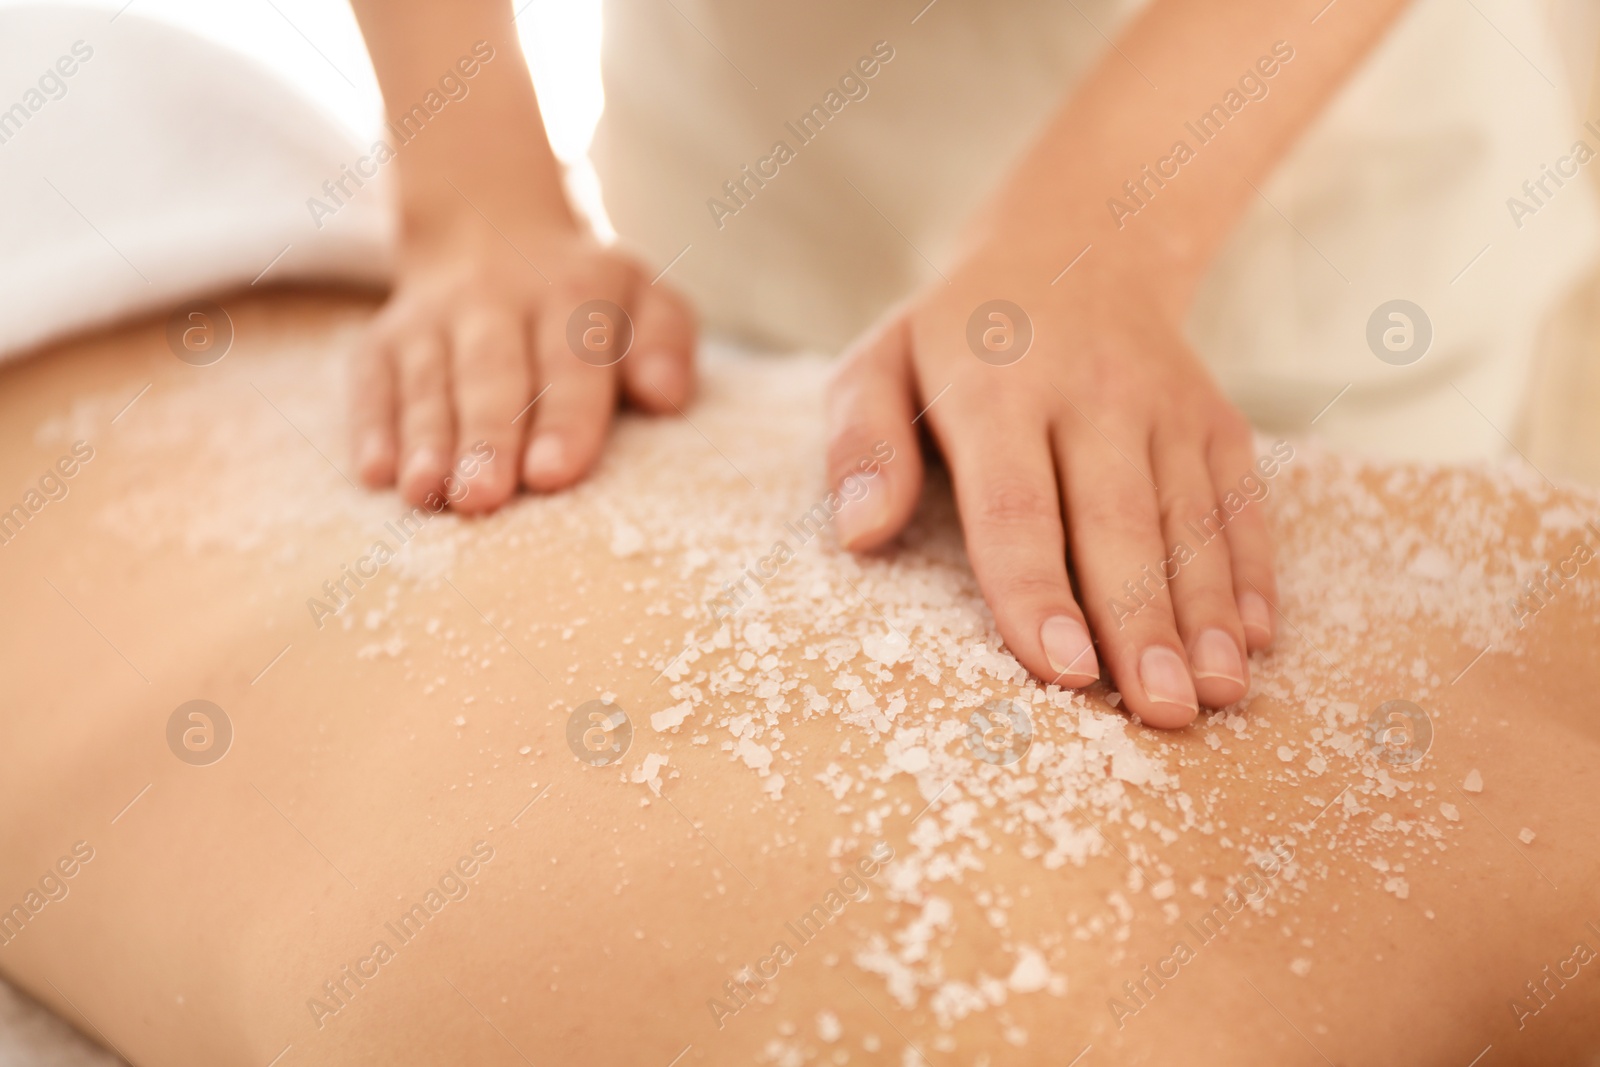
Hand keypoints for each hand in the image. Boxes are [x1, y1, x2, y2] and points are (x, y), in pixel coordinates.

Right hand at [350, 217, 695, 512]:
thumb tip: (667, 396)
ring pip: (428, 381)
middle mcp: (495, 298)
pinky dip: (371, 426)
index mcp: (574, 291)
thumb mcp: (645, 300)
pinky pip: (372, 382)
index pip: (571, 359)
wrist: (490, 231)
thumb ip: (665, 344)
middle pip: (491, 373)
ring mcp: (431, 319)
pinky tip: (376, 474)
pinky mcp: (382, 342)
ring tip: (427, 494)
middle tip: (484, 497)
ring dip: (426, 440)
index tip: (553, 474)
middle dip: (486, 437)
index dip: (562, 417)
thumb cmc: (589, 302)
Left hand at [825, 250, 1275, 727]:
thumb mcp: (879, 363)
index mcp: (996, 388)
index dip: (1038, 590)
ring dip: (1207, 614)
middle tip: (1159, 711)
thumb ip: (860, 444)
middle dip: (1140, 623)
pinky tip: (1256, 639)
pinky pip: (1239, 500)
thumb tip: (860, 536)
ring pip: (1191, 520)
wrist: (1073, 245)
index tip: (1061, 668)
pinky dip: (1252, 570)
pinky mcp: (1215, 417)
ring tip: (1214, 694)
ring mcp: (1165, 404)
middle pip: (1117, 524)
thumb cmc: (955, 338)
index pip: (1017, 506)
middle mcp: (1092, 393)